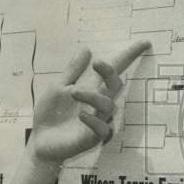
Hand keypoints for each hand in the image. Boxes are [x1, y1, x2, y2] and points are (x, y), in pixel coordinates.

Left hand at [30, 40, 149, 163]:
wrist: (39, 140)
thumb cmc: (50, 114)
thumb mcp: (57, 89)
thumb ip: (72, 71)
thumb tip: (86, 49)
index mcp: (92, 89)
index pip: (114, 71)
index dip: (128, 57)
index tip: (143, 43)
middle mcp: (99, 104)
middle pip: (115, 86)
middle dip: (110, 73)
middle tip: (97, 64)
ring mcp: (98, 121)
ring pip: (108, 106)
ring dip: (93, 96)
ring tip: (74, 92)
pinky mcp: (93, 138)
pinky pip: (102, 129)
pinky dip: (93, 120)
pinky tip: (81, 114)